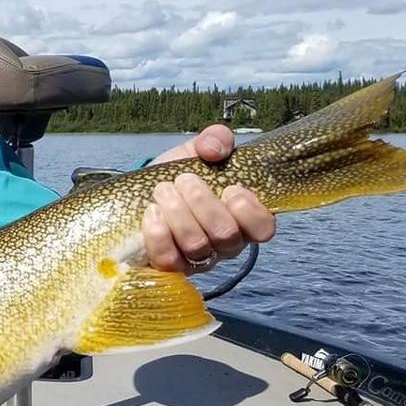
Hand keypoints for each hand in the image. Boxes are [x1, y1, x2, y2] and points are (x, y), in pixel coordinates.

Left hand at [142, 124, 275, 271]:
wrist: (141, 193)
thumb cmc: (180, 175)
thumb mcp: (199, 151)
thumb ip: (215, 140)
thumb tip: (213, 149)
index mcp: (242, 217)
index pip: (263, 228)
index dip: (250, 211)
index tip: (230, 189)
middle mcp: (225, 243)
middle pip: (226, 235)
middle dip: (202, 202)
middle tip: (184, 180)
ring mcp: (198, 258)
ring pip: (197, 245)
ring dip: (178, 212)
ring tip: (163, 190)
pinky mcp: (170, 265)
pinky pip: (168, 259)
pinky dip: (158, 233)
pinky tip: (152, 212)